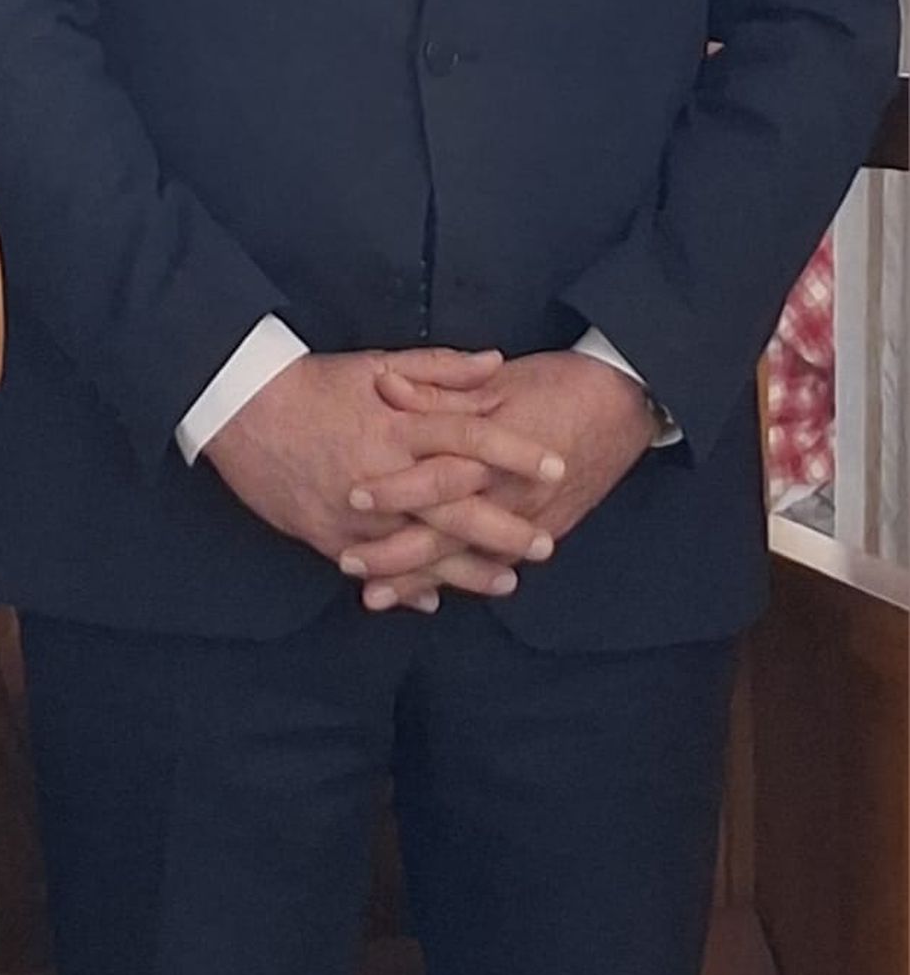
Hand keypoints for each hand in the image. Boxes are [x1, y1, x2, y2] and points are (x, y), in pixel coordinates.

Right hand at [203, 346, 554, 611]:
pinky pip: (376, 568)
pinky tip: (437, 599)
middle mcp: (381, 475)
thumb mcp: (378, 363)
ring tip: (507, 581)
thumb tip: (496, 364)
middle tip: (545, 542)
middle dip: (503, 528)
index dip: (516, 452)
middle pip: (454, 506)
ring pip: (420, 549)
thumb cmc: (314, 383)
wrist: (241, 411)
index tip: (556, 465)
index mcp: (398, 427)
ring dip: (466, 569)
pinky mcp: (328, 537)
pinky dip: (407, 586)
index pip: (470, 438)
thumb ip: (441, 368)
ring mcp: (354, 514)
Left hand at [346, 349, 652, 608]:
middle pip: (444, 535)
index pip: (434, 478)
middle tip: (348, 562)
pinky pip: (497, 566)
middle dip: (395, 554)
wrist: (625, 402)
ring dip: (422, 580)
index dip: (393, 491)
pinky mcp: (548, 531)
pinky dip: (462, 582)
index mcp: (493, 451)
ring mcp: (531, 521)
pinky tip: (433, 594)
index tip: (351, 498)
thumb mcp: (497, 380)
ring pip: (468, 562)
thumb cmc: (559, 383)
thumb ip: (439, 387)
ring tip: (377, 594)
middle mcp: (510, 495)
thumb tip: (385, 385)